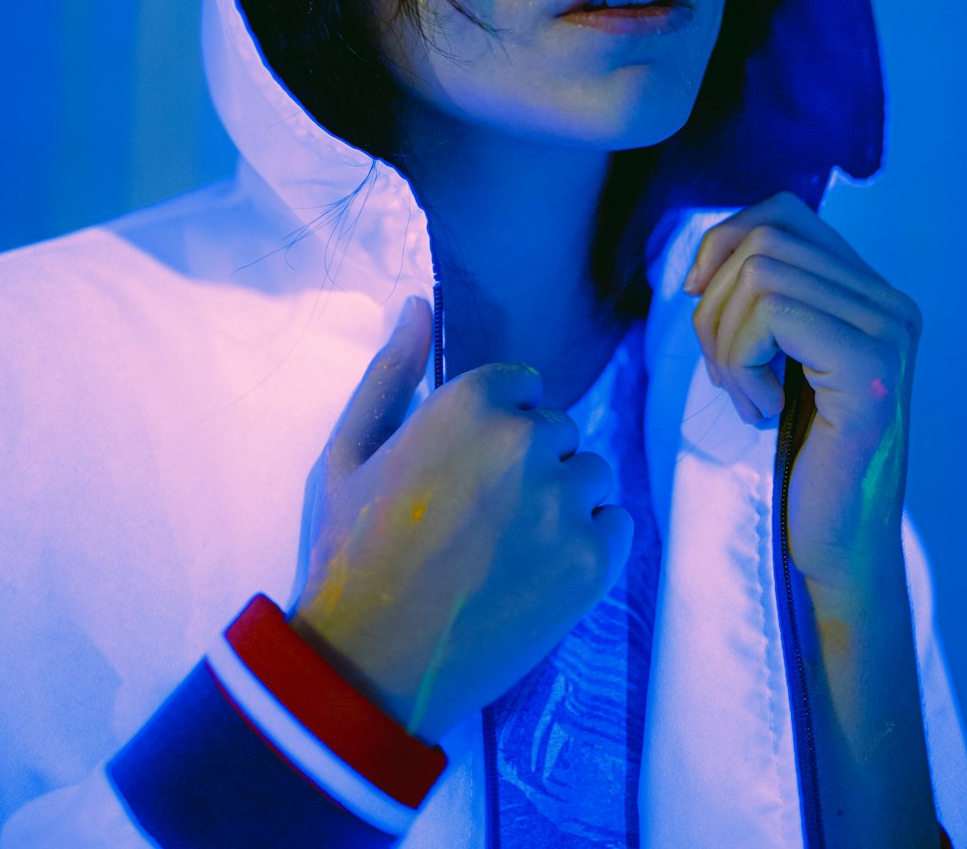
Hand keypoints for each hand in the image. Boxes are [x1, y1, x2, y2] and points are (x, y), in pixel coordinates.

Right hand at [290, 296, 632, 742]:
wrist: (370, 664)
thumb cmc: (351, 552)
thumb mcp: (349, 451)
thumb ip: (391, 371)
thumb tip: (418, 302)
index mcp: (469, 403)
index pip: (525, 385)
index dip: (499, 425)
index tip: (471, 468)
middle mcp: (527, 441)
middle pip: (560, 430)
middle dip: (531, 463)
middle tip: (484, 518)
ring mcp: (565, 502)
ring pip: (592, 476)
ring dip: (564, 501)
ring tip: (512, 548)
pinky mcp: (593, 562)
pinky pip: (617, 524)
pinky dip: (590, 543)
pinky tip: (540, 572)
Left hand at [682, 191, 922, 592]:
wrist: (838, 541)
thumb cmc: (800, 454)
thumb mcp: (779, 359)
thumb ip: (766, 301)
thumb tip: (703, 261)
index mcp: (872, 295)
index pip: (785, 213)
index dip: (724, 239)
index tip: (697, 296)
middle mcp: (891, 304)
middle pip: (765, 238)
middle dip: (713, 302)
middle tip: (722, 370)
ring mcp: (887, 332)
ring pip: (760, 272)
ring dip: (724, 340)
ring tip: (744, 396)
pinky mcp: (868, 368)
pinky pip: (770, 313)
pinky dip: (740, 360)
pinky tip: (761, 410)